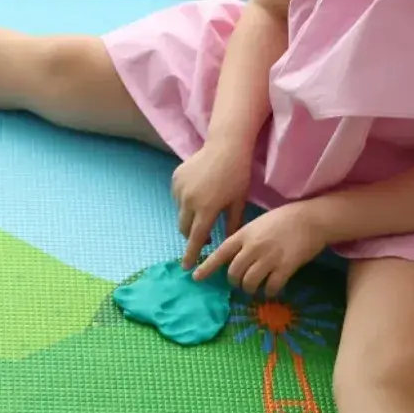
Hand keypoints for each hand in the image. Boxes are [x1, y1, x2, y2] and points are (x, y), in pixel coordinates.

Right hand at [171, 141, 253, 268]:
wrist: (225, 146)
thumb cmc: (237, 175)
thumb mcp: (238, 202)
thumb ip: (231, 224)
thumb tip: (227, 245)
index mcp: (206, 209)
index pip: (196, 238)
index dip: (191, 254)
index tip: (186, 266)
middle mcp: (189, 201)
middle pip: (184, 228)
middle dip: (191, 236)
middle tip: (203, 238)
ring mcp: (180, 189)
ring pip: (180, 212)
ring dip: (189, 217)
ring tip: (204, 211)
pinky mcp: (176, 179)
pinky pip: (177, 197)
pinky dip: (185, 201)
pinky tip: (199, 194)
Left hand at [192, 202, 326, 296]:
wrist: (311, 218)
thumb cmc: (284, 219)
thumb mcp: (258, 224)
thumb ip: (245, 239)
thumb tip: (233, 258)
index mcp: (244, 234)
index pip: (220, 253)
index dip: (207, 268)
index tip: (196, 278)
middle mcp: (253, 247)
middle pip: (234, 273)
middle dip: (235, 282)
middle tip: (241, 284)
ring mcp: (269, 258)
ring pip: (249, 283)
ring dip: (250, 289)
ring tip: (256, 288)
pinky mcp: (285, 267)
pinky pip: (271, 287)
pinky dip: (269, 292)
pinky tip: (273, 289)